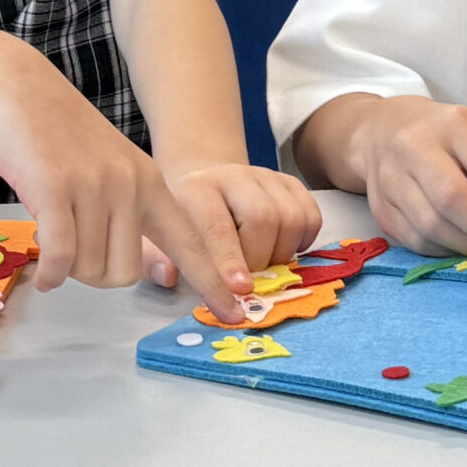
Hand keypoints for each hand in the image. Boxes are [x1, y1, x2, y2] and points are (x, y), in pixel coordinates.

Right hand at [0, 45, 247, 325]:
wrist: (13, 81)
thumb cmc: (55, 132)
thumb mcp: (108, 166)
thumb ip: (126, 209)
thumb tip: (127, 268)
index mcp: (151, 182)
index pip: (192, 242)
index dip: (213, 282)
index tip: (236, 315)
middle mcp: (130, 184)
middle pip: (128, 274)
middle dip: (96, 274)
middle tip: (71, 244)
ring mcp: (94, 185)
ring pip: (91, 270)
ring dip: (67, 268)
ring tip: (51, 230)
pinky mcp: (53, 188)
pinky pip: (61, 258)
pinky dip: (51, 275)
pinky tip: (42, 274)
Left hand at [143, 162, 324, 288]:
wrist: (206, 183)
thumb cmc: (183, 219)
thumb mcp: (157, 233)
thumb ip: (154, 259)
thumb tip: (169, 276)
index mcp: (196, 189)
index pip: (216, 227)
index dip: (228, 261)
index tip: (239, 290)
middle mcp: (233, 176)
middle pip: (262, 219)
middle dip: (259, 260)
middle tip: (247, 282)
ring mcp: (266, 176)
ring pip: (291, 218)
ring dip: (281, 254)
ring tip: (261, 265)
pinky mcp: (290, 183)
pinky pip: (311, 216)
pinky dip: (302, 241)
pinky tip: (281, 248)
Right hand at [347, 97, 466, 256]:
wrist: (383, 130)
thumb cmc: (450, 138)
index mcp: (455, 126)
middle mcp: (417, 147)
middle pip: (452, 199)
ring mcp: (392, 178)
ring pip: (431, 224)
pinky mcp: (380, 207)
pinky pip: (415, 240)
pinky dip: (445, 250)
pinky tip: (463, 244)